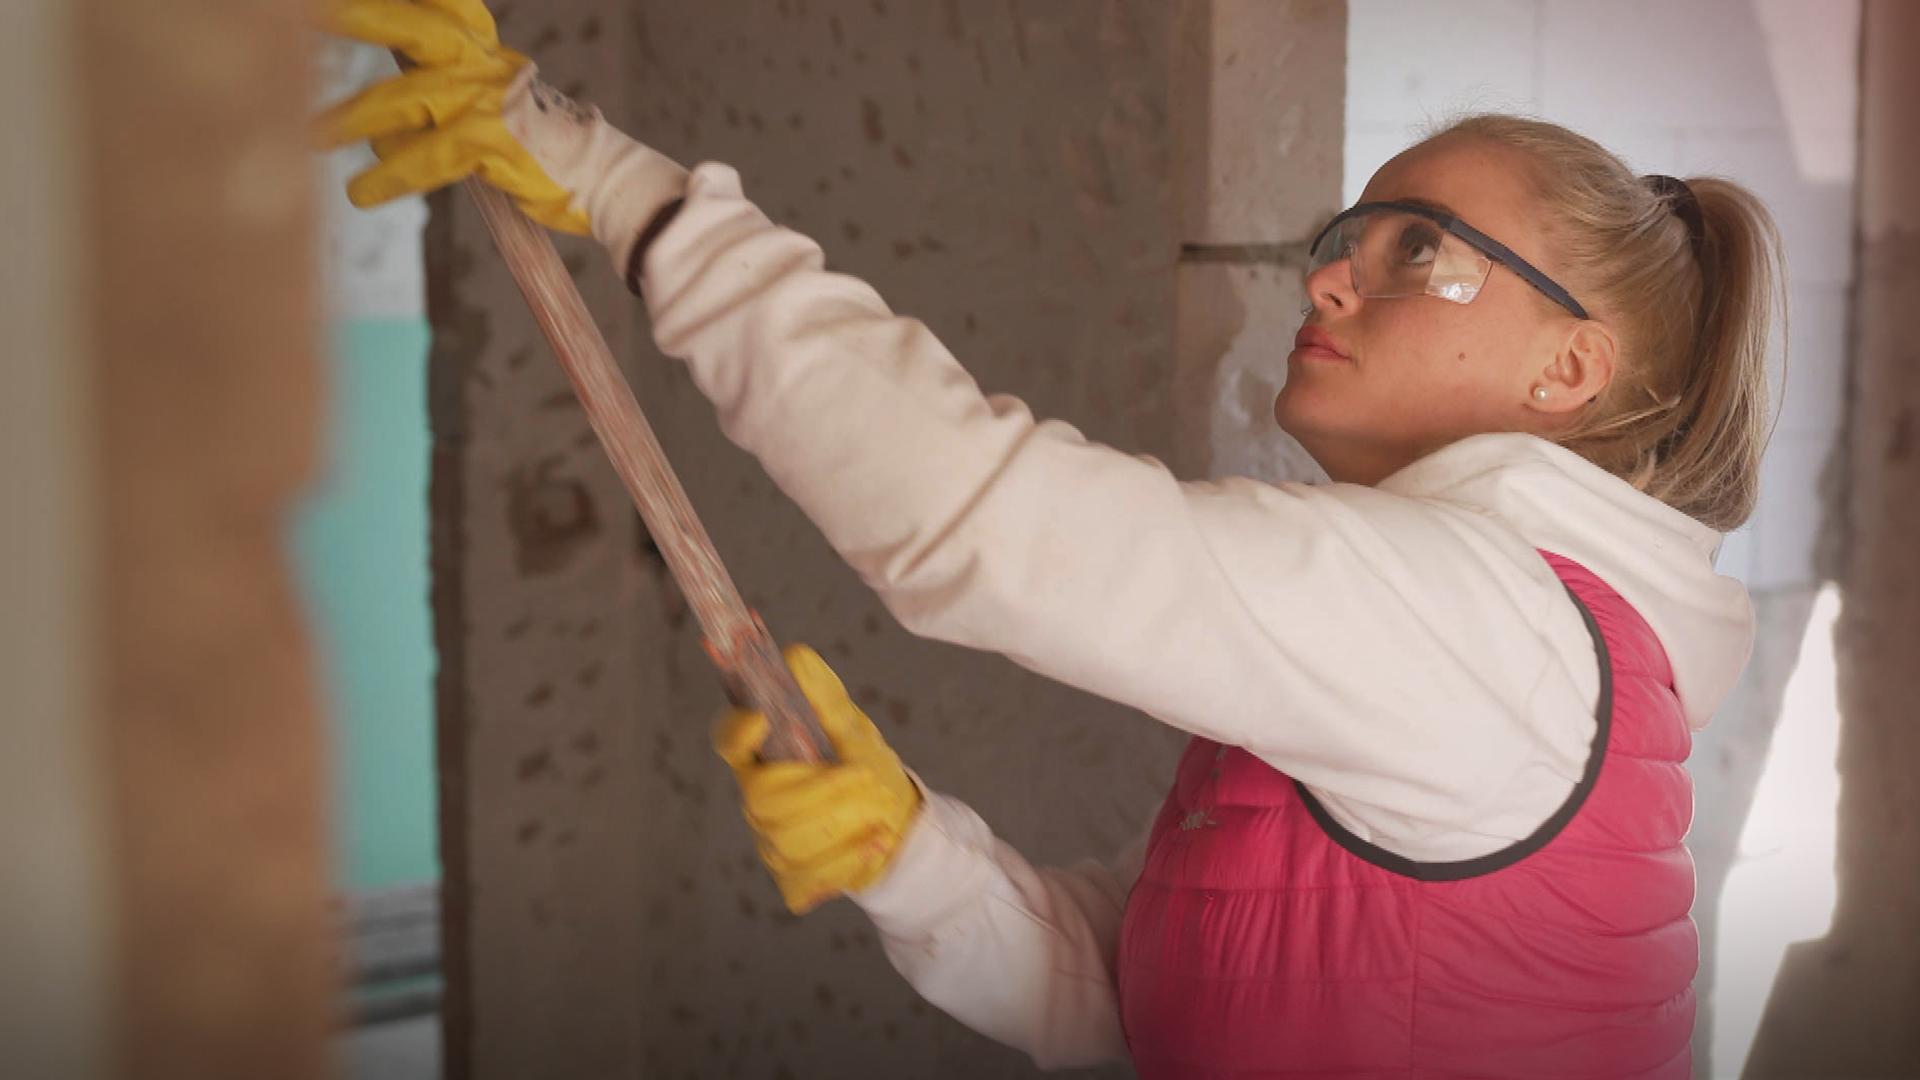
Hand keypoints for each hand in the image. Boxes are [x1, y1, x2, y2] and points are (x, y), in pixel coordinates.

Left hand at [315, 0, 590, 233]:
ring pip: (406, 99)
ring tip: (311, 136)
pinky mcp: (493, 141)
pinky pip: (426, 155)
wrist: (610, 183)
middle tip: (310, 13)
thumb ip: (451, 105)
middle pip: (416, 29)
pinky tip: (362, 193)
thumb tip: (380, 126)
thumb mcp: (502, 115)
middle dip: (363, 17)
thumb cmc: (553, 159)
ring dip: (352, 118)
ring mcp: (490, 102)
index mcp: (491, 58)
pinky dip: (390, 176)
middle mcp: (488, 69)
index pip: (448, 9)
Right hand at [714, 646, 922, 913]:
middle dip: (822, 789)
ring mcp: (770, 841)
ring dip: (845, 822)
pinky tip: (873, 843)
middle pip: (763, 798)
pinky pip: (808, 876)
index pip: (728, 741)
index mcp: (766, 754)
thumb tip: (796, 656)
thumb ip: (825, 699)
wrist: (901, 827)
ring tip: (877, 807)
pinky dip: (850, 859)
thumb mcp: (854, 731)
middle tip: (865, 776)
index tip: (759, 720)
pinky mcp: (791, 878)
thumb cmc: (868, 772)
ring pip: (789, 840)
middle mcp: (758, 798)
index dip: (734, 733)